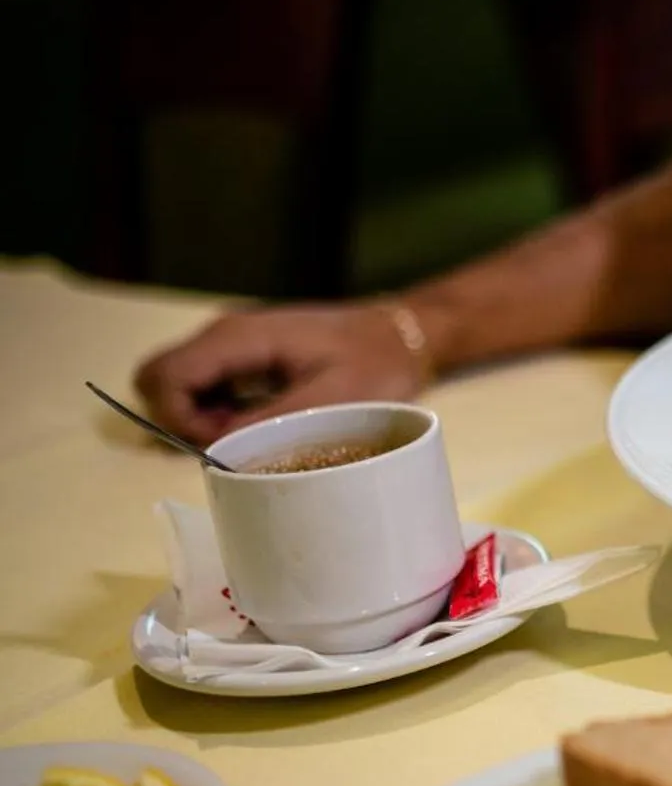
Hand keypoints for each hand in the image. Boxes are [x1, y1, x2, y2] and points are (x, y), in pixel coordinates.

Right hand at [134, 303, 431, 445]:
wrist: (401, 335)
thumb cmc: (376, 362)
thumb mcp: (331, 399)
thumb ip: (270, 423)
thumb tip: (218, 451)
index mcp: (240, 337)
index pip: (166, 377)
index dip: (179, 420)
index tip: (222, 445)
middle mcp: (224, 333)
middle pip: (157, 378)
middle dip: (179, 419)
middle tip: (231, 442)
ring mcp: (232, 344)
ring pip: (178, 384)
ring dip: (199, 418)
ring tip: (253, 432)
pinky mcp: (243, 357)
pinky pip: (206, 386)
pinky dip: (216, 411)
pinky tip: (259, 422)